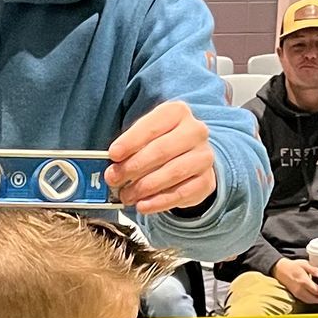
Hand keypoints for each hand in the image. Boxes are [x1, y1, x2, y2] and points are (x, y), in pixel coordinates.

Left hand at [106, 100, 217, 215]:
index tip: (113, 155)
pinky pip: (181, 193)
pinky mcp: (206, 181)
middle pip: (161, 150)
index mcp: (177, 112)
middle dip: (133, 167)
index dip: (130, 141)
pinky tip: (142, 205)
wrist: (191, 160)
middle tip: (114, 179)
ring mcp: (204, 156)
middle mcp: (195, 131)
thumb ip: (129, 148)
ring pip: (172, 173)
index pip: (152, 126)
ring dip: (144, 187)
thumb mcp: (145, 137)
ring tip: (126, 195)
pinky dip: (158, 202)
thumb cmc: (161, 145)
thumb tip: (111, 168)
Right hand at [272, 256, 317, 304]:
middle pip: (313, 298)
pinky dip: (312, 301)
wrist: (280, 270)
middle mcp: (300, 289)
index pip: (316, 290)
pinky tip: (317, 300)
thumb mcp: (304, 264)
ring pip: (309, 300)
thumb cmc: (293, 266)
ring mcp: (297, 293)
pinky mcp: (295, 294)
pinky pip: (305, 300)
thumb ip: (314, 269)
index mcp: (303, 281)